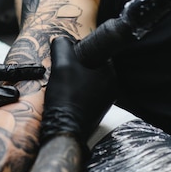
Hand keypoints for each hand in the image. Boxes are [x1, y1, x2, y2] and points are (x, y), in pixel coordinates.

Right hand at [40, 36, 116, 152]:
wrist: (64, 132)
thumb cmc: (66, 98)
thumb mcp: (62, 65)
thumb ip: (62, 46)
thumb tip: (60, 40)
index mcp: (109, 74)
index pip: (95, 52)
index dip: (77, 51)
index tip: (65, 57)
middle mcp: (111, 87)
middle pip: (89, 66)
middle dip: (73, 66)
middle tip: (60, 72)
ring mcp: (103, 100)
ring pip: (85, 80)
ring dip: (72, 79)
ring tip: (60, 86)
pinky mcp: (94, 110)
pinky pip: (83, 93)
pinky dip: (73, 92)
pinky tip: (62, 97)